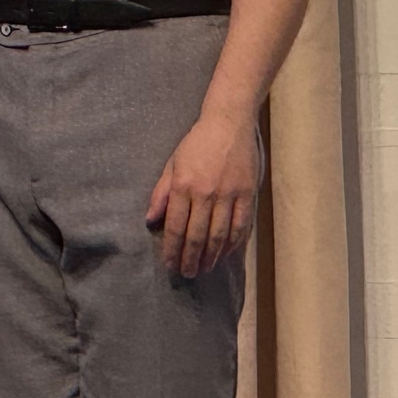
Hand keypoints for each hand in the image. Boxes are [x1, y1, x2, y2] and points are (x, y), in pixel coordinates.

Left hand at [145, 107, 261, 278]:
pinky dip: (233, 244)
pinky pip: (241, 226)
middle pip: (197, 236)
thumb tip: (150, 220)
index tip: (169, 265)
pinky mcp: (247, 194)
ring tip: (204, 268)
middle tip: (187, 274)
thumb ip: (161, 193)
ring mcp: (229, 195)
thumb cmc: (197, 143)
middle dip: (190, 259)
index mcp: (184, 186)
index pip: (176, 227)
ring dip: (211, 256)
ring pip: (220, 235)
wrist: (229, 122)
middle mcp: (206, 193)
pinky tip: (226, 253)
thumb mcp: (172, 164)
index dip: (172, 250)